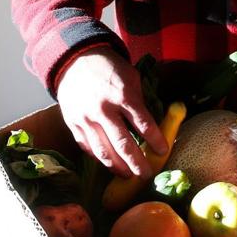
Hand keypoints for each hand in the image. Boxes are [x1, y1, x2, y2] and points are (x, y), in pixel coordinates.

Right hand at [55, 45, 166, 177]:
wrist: (76, 60)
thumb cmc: (110, 69)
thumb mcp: (132, 77)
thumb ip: (139, 102)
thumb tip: (151, 126)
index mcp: (123, 95)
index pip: (143, 124)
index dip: (155, 140)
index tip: (163, 151)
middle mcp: (103, 110)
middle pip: (123, 144)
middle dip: (136, 163)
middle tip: (146, 175)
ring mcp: (86, 119)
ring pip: (103, 151)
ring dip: (117, 167)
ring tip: (128, 176)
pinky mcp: (73, 124)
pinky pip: (87, 147)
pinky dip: (99, 158)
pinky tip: (109, 164)